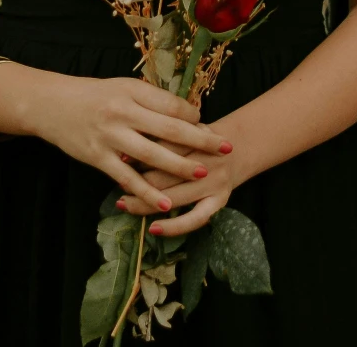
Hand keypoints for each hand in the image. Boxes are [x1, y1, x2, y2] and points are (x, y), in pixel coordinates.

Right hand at [17, 73, 234, 214]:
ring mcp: (110, 137)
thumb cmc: (93, 95)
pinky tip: (166, 203)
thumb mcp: (123, 87)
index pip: (170, 104)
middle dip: (200, 140)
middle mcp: (123, 113)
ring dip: (178, 166)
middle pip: (168, 128)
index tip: (208, 123)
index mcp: (132, 92)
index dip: (193, 115)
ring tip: (202, 174)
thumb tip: (185, 113)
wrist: (51, 104)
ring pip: (151, 154)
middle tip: (226, 148)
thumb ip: (151, 99)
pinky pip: (127, 178)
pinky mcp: (98, 158)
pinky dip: (147, 192)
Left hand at [117, 141, 243, 235]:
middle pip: (166, 174)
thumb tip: (127, 147)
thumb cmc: (202, 138)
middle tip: (118, 184)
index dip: (140, 154)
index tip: (118, 159)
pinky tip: (153, 228)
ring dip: (146, 203)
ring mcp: (215, 183)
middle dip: (138, 181)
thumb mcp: (188, 127)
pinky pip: (195, 219)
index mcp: (200, 137)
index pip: (165, 147)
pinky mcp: (220, 201)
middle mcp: (208, 161)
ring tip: (124, 204)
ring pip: (175, 197)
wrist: (238, 147)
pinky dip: (174, 226)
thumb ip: (165, 133)